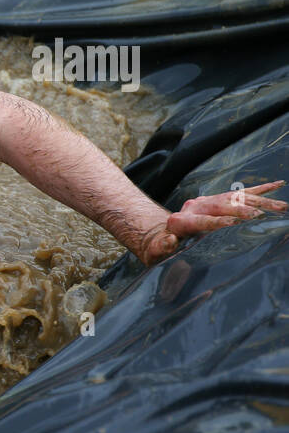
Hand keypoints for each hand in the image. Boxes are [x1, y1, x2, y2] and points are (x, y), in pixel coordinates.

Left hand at [139, 180, 286, 264]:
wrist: (163, 229)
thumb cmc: (162, 244)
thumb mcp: (156, 248)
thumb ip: (162, 246)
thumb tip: (169, 241)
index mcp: (181, 221)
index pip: (202, 221)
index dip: (217, 221)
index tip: (234, 222)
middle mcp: (196, 206)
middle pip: (223, 206)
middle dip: (242, 210)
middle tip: (259, 215)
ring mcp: (209, 201)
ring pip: (237, 199)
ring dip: (260, 202)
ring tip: (282, 207)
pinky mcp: (220, 199)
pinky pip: (243, 193)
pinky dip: (262, 189)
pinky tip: (279, 184)